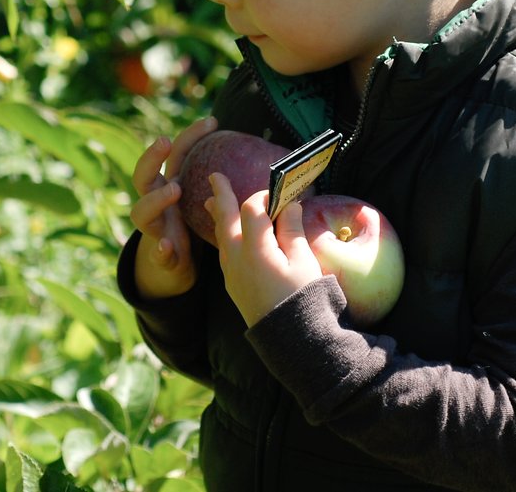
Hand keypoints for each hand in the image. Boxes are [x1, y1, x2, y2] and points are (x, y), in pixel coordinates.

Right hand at [129, 116, 217, 299]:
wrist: (173, 267)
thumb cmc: (189, 226)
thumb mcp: (198, 200)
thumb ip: (217, 183)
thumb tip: (259, 157)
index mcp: (168, 186)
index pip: (175, 155)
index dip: (191, 136)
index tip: (213, 121)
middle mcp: (156, 205)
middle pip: (142, 177)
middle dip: (151, 158)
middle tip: (164, 142)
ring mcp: (155, 229)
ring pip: (141, 212)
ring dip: (156, 199)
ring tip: (175, 189)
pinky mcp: (161, 256)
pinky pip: (156, 252)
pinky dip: (160, 249)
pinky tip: (168, 245)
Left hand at [204, 173, 323, 326]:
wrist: (291, 339)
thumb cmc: (302, 298)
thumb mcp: (303, 262)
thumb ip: (292, 231)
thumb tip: (289, 206)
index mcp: (256, 248)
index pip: (252, 209)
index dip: (263, 197)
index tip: (277, 193)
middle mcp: (237, 257)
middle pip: (226, 218)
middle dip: (222, 196)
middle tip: (215, 176)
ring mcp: (231, 272)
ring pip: (221, 236)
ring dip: (219, 216)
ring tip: (211, 202)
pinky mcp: (232, 284)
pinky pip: (223, 252)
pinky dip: (223, 236)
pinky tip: (227, 235)